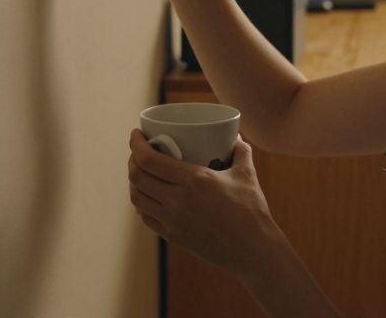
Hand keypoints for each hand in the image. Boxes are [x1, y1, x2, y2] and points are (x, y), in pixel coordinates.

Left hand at [127, 129, 278, 274]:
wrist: (253, 250)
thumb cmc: (252, 211)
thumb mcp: (247, 174)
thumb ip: (240, 151)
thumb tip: (236, 136)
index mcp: (193, 180)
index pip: (149, 160)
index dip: (136, 144)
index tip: (136, 133)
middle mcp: (177, 200)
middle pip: (137, 177)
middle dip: (132, 160)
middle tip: (138, 150)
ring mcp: (172, 221)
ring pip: (137, 198)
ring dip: (133, 181)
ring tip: (140, 172)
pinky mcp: (173, 236)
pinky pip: (146, 217)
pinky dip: (141, 203)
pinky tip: (146, 196)